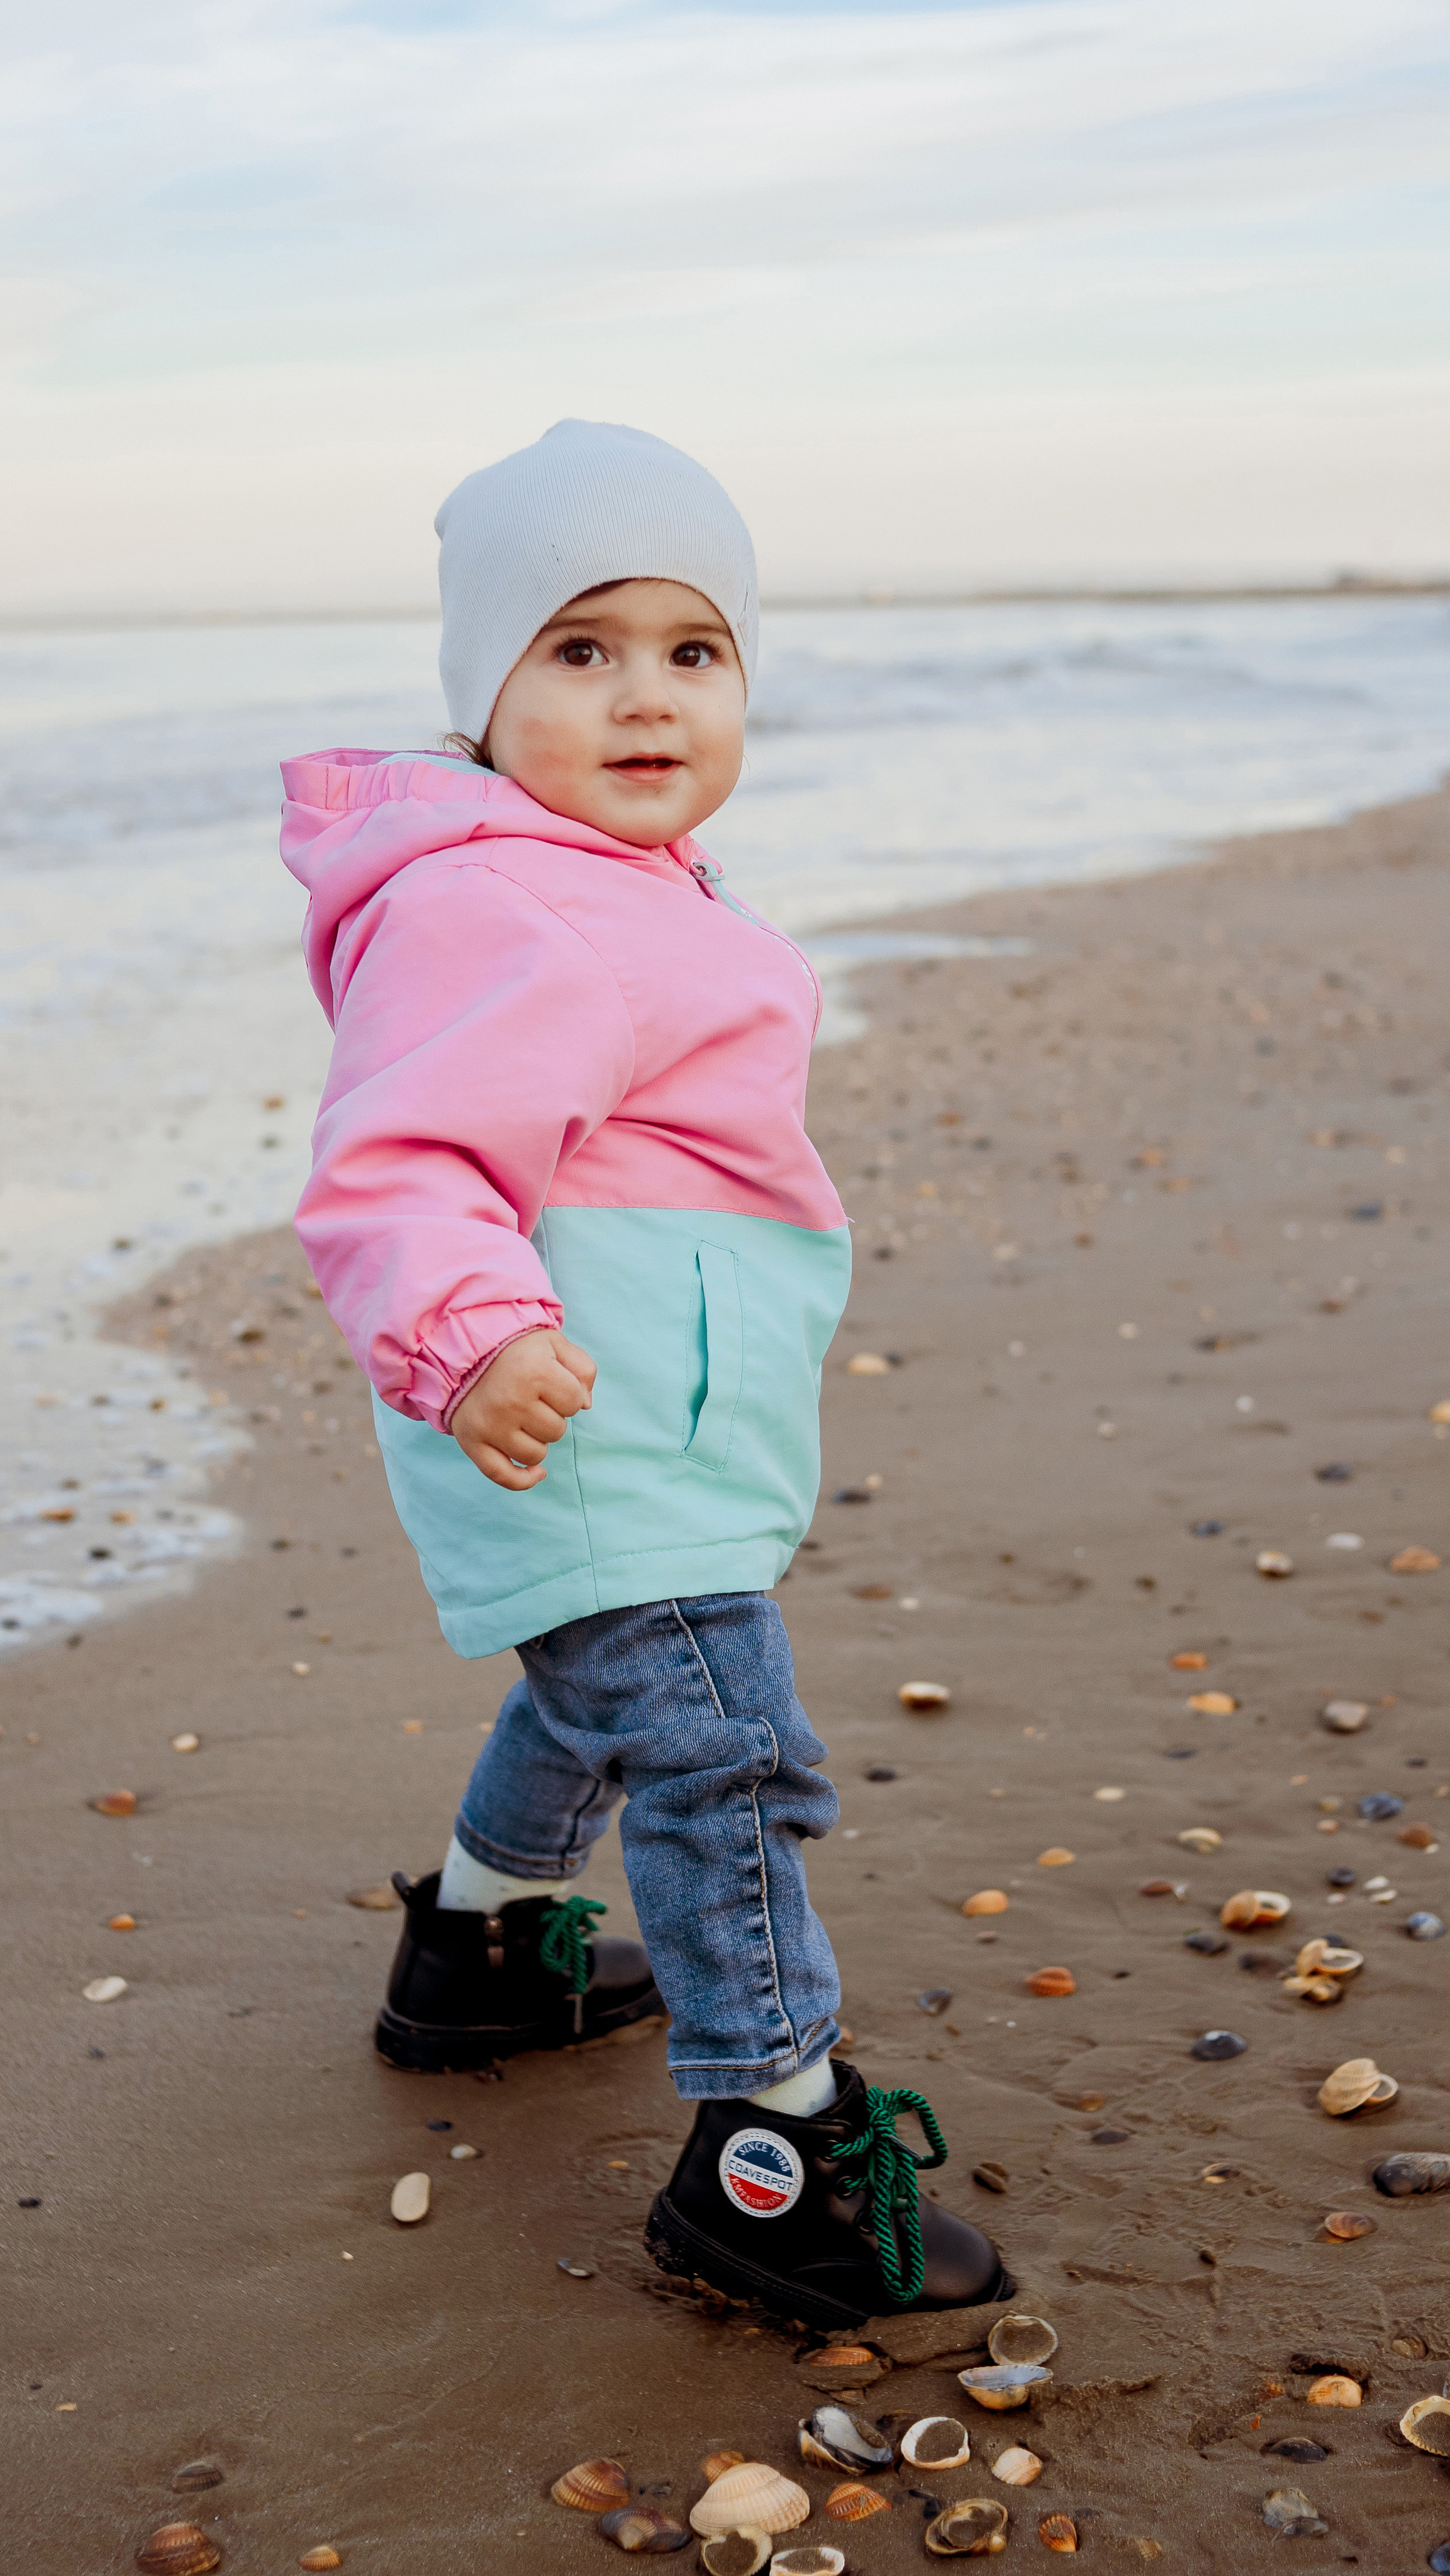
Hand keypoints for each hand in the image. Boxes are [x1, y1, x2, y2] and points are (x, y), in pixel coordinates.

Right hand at [449, 1329, 595, 1490]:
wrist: (463, 1354)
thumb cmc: (515, 1350)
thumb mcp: (554, 1343)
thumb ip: (582, 1368)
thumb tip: (585, 1406)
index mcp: (535, 1372)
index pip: (575, 1402)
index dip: (569, 1395)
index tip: (553, 1384)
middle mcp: (512, 1401)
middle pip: (556, 1431)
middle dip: (552, 1417)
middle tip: (533, 1399)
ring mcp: (490, 1425)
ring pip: (536, 1455)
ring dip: (537, 1441)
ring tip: (523, 1419)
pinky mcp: (473, 1443)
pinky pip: (503, 1476)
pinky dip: (523, 1480)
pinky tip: (537, 1474)